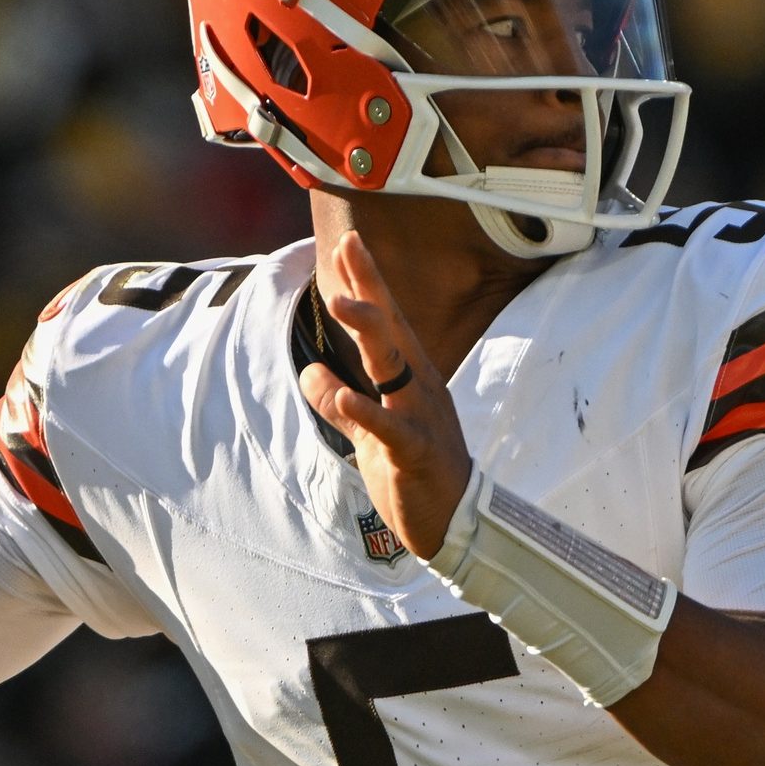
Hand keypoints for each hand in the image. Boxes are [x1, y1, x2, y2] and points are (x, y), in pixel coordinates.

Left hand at [296, 231, 471, 557]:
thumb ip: (338, 405)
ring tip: (339, 303)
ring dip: (368, 332)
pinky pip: (391, 428)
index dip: (367, 283)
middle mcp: (418, 387)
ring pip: (393, 367)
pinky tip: (346, 395)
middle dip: (369, 288)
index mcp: (409, 378)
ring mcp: (420, 417)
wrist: (455, 523)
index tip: (349, 242)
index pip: (386, 322)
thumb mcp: (367, 435)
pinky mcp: (417, 452)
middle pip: (391, 329)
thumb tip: (309, 373)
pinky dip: (368, 411)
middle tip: (347, 249)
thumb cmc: (415, 472)